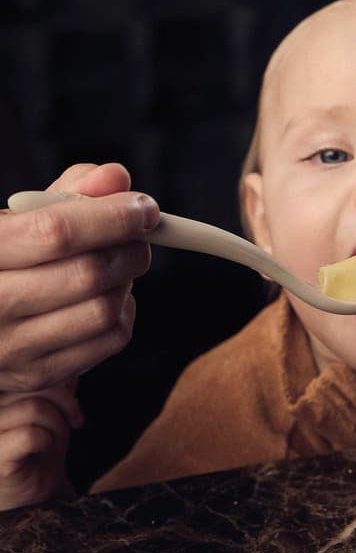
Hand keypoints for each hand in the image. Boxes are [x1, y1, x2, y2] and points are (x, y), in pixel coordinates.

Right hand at [0, 162, 159, 392]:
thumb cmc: (7, 255)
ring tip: (119, 264)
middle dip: (130, 248)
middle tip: (139, 236)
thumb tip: (116, 177)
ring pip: (104, 311)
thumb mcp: (22, 217)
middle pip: (88, 274)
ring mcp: (11, 348)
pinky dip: (123, 312)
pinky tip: (108, 296)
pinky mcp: (37, 375)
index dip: (112, 216)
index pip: (56, 232)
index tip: (144, 208)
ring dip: (128, 281)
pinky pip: (109, 341)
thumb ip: (69, 191)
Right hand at [0, 383, 81, 510]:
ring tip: (54, 444)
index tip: (74, 411)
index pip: (30, 376)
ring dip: (57, 426)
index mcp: (1, 399)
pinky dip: (46, 442)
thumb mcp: (50, 420)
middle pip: (34, 387)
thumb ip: (55, 395)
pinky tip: (42, 453)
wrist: (26, 507)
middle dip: (64, 406)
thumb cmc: (35, 462)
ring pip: (34, 408)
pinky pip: (30, 434)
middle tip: (74, 426)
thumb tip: (71, 371)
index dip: (59, 389)